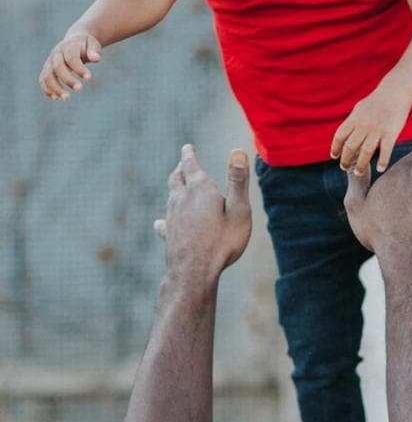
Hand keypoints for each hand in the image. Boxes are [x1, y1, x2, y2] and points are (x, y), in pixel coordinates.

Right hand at [39, 33, 101, 99]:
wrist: (74, 40)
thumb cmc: (86, 45)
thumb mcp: (93, 44)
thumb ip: (94, 51)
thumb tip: (96, 58)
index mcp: (68, 46)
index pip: (71, 58)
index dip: (79, 68)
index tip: (89, 78)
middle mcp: (56, 54)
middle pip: (57, 67)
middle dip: (67, 79)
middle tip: (79, 89)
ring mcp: (50, 62)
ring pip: (47, 75)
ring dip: (55, 87)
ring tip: (66, 98)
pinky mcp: (47, 69)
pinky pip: (43, 80)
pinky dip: (47, 89)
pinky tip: (56, 98)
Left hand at [155, 145, 251, 293]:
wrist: (194, 273)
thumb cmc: (222, 241)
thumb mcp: (239, 209)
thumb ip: (238, 180)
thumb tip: (238, 150)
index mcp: (200, 189)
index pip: (191, 164)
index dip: (189, 154)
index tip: (188, 147)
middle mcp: (182, 199)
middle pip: (177, 178)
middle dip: (181, 169)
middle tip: (183, 164)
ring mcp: (172, 217)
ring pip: (171, 196)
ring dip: (175, 188)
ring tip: (178, 186)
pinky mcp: (168, 234)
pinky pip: (165, 220)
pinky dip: (166, 216)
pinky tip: (161, 222)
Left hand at [330, 85, 411, 175]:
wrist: (395, 92)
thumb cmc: (377, 102)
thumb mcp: (360, 109)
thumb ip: (352, 122)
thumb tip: (344, 134)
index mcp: (354, 119)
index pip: (340, 136)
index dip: (335, 147)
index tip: (334, 156)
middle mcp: (363, 125)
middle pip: (350, 147)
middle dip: (345, 160)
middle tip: (344, 168)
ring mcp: (377, 130)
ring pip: (365, 152)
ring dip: (360, 165)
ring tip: (358, 173)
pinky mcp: (391, 133)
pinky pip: (386, 150)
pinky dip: (383, 161)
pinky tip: (380, 169)